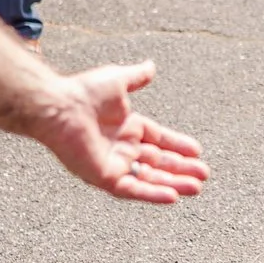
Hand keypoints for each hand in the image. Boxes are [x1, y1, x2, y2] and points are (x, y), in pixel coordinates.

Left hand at [33, 62, 209, 202]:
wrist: (59, 108)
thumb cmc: (84, 92)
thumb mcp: (118, 79)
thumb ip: (136, 77)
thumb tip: (151, 66)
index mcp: (127, 126)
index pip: (158, 139)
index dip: (178, 145)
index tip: (198, 151)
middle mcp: (122, 147)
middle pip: (158, 162)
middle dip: (181, 169)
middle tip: (204, 175)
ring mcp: (114, 164)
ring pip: (150, 178)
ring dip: (173, 183)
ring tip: (196, 188)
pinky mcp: (104, 177)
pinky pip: (133, 189)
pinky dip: (152, 194)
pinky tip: (173, 196)